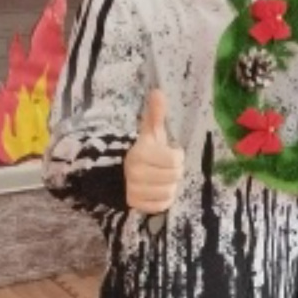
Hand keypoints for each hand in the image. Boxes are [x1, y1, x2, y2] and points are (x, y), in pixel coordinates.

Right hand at [126, 90, 183, 213]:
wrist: (121, 174)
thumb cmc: (144, 151)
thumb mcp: (150, 133)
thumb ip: (156, 114)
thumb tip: (158, 91)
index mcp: (140, 153)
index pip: (175, 160)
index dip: (177, 156)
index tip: (170, 152)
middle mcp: (135, 173)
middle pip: (175, 176)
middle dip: (174, 171)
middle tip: (165, 167)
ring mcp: (134, 190)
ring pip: (170, 191)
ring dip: (169, 185)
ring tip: (160, 178)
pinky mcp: (136, 205)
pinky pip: (162, 205)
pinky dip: (164, 199)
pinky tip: (157, 189)